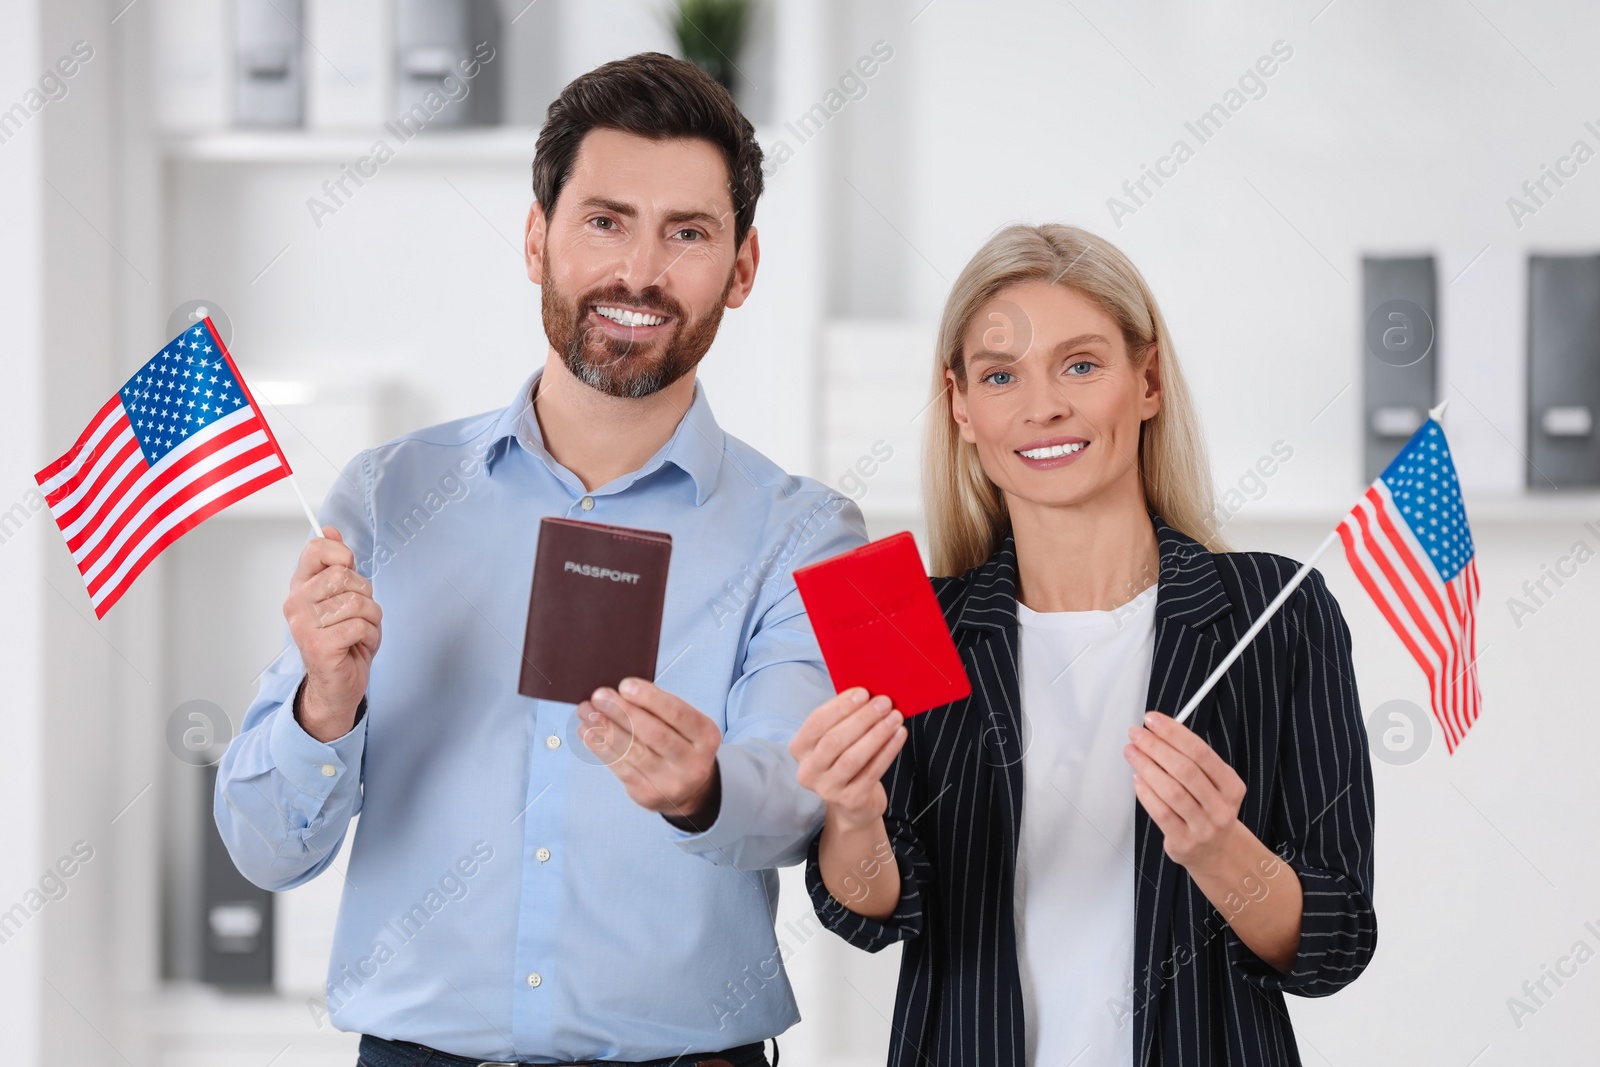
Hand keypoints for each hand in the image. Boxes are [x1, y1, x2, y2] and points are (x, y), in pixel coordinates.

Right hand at [283, 526, 380, 741]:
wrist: (338, 684)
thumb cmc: (344, 640)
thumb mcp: (343, 596)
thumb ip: (337, 565)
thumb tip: (330, 530)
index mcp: (301, 587)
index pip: (315, 549)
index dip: (342, 555)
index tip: (349, 569)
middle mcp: (296, 603)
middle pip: (344, 576)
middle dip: (366, 594)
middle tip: (360, 614)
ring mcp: (304, 625)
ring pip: (357, 602)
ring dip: (372, 619)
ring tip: (361, 632)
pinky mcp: (319, 645)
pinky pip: (361, 625)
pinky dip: (371, 636)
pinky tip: (359, 645)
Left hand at [580, 678, 721, 820]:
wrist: (690, 791)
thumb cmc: (681, 745)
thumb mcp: (685, 726)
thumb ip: (660, 709)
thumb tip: (620, 693)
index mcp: (706, 736)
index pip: (678, 713)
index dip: (650, 698)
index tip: (625, 685)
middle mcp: (692, 762)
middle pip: (654, 734)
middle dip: (623, 712)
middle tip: (599, 695)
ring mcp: (671, 782)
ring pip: (634, 751)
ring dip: (605, 728)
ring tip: (587, 711)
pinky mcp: (648, 794)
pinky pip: (621, 768)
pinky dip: (601, 748)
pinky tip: (588, 733)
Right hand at [790, 688, 906, 833]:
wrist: (852, 803)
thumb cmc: (844, 758)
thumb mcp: (836, 738)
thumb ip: (844, 718)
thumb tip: (869, 694)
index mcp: (799, 748)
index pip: (816, 723)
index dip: (840, 707)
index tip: (863, 693)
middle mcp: (808, 770)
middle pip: (834, 740)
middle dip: (862, 718)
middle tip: (884, 702)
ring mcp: (827, 789)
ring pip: (853, 758)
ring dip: (877, 734)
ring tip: (895, 717)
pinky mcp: (850, 800)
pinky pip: (872, 772)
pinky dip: (888, 751)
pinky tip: (899, 735)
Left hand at [1125, 711, 1247, 872]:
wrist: (1216, 852)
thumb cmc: (1208, 810)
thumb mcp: (1213, 784)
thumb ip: (1191, 760)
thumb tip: (1158, 732)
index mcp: (1231, 786)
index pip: (1201, 752)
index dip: (1174, 733)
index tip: (1153, 720)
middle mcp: (1221, 807)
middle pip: (1185, 770)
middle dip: (1156, 747)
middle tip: (1137, 734)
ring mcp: (1203, 827)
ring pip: (1172, 791)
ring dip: (1146, 767)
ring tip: (1132, 752)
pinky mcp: (1184, 841)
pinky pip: (1161, 812)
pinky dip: (1146, 792)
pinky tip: (1137, 779)